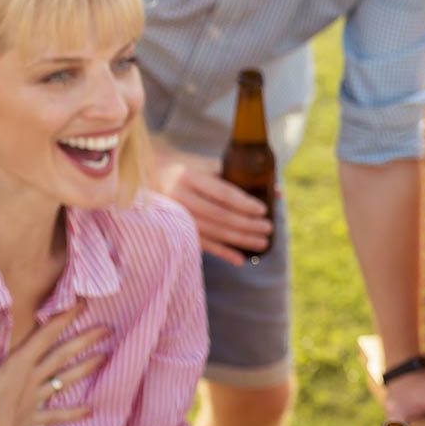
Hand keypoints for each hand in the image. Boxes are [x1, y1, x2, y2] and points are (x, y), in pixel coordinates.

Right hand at [0, 309, 107, 425]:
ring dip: (85, 368)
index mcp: (19, 365)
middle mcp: (31, 380)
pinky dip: (73, 413)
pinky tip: (90, 411)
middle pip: (62, 355)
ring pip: (64, 380)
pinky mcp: (30, 421)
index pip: (45, 336)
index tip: (82, 303)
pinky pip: (56, 416)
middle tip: (108, 329)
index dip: (63, 318)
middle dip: (84, 340)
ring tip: (105, 358)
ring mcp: (33, 401)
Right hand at [149, 139, 270, 265]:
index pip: (222, 193)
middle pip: (220, 215)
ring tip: (262, 243)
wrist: (150, 177)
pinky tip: (240, 259)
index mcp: (189, 177)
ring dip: (240, 240)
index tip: (263, 210)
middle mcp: (180, 197)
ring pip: (213, 232)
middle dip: (247, 224)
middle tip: (268, 228)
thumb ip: (236, 176)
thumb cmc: (187, 169)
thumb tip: (274, 191)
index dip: (244, 203)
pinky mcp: (175, 231)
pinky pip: (202, 245)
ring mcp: (175, 216)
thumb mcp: (205, 166)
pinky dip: (223, 253)